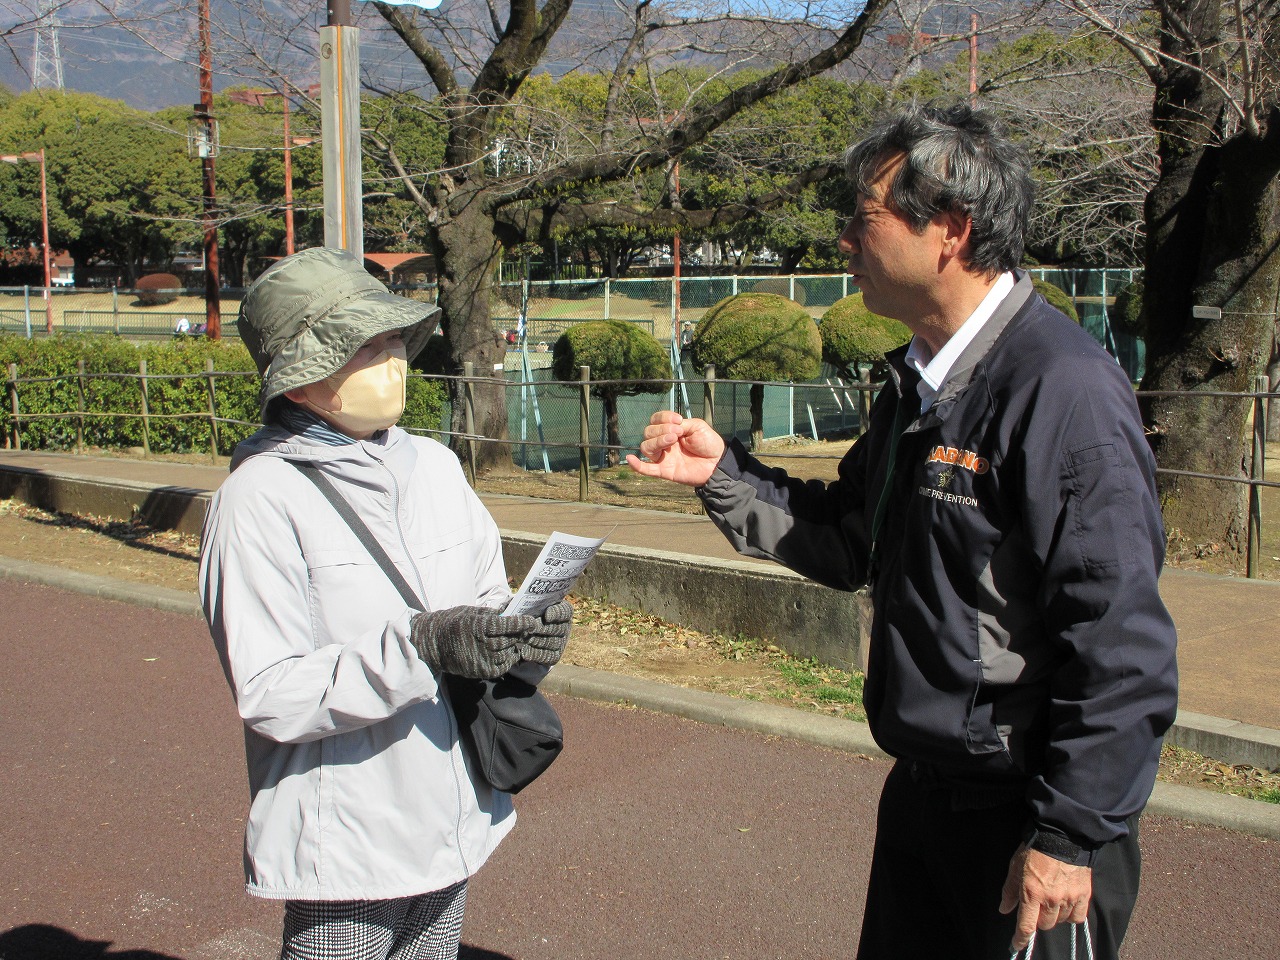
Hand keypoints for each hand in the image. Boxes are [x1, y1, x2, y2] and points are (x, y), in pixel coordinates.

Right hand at [410, 605, 536, 678]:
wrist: (434, 644)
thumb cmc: (454, 623)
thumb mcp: (471, 612)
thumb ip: (492, 613)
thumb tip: (512, 610)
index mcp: (479, 626)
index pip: (508, 624)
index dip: (522, 623)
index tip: (532, 621)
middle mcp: (482, 643)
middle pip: (511, 639)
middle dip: (521, 635)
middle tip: (529, 631)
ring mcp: (482, 659)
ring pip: (509, 653)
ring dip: (515, 647)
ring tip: (518, 641)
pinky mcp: (481, 671)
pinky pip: (503, 667)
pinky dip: (509, 660)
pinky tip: (508, 653)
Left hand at [521, 599, 572, 666]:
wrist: (519, 635)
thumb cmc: (523, 615)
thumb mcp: (522, 607)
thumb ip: (522, 604)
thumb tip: (514, 601)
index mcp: (560, 610)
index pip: (565, 610)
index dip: (557, 613)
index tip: (546, 616)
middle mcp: (563, 626)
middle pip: (558, 628)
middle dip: (543, 629)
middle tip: (530, 629)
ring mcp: (560, 642)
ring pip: (552, 642)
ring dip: (537, 641)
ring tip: (524, 639)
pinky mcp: (554, 656)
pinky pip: (547, 656)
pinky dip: (535, 654)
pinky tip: (524, 652)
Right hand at [625, 411, 725, 486]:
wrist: (717, 463)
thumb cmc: (708, 443)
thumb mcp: (697, 426)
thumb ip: (681, 424)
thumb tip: (669, 427)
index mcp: (671, 430)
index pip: (655, 420)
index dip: (663, 417)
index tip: (678, 420)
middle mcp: (664, 442)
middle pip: (648, 432)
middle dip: (661, 429)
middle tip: (678, 433)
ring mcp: (663, 457)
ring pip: (646, 447)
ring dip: (657, 440)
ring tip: (672, 440)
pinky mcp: (665, 470)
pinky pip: (646, 469)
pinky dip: (636, 465)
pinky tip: (631, 459)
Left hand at [999, 845, 1092, 951]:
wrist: (1062, 836)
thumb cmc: (1035, 849)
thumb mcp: (1015, 867)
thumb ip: (1010, 890)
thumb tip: (1005, 909)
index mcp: (1032, 893)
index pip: (1026, 926)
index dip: (1020, 939)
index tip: (1016, 945)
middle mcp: (1051, 900)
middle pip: (1044, 925)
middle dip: (1038, 920)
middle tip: (1036, 906)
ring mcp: (1069, 898)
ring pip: (1060, 921)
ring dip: (1053, 916)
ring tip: (1051, 900)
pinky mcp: (1083, 894)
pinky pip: (1078, 917)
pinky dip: (1070, 915)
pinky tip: (1066, 905)